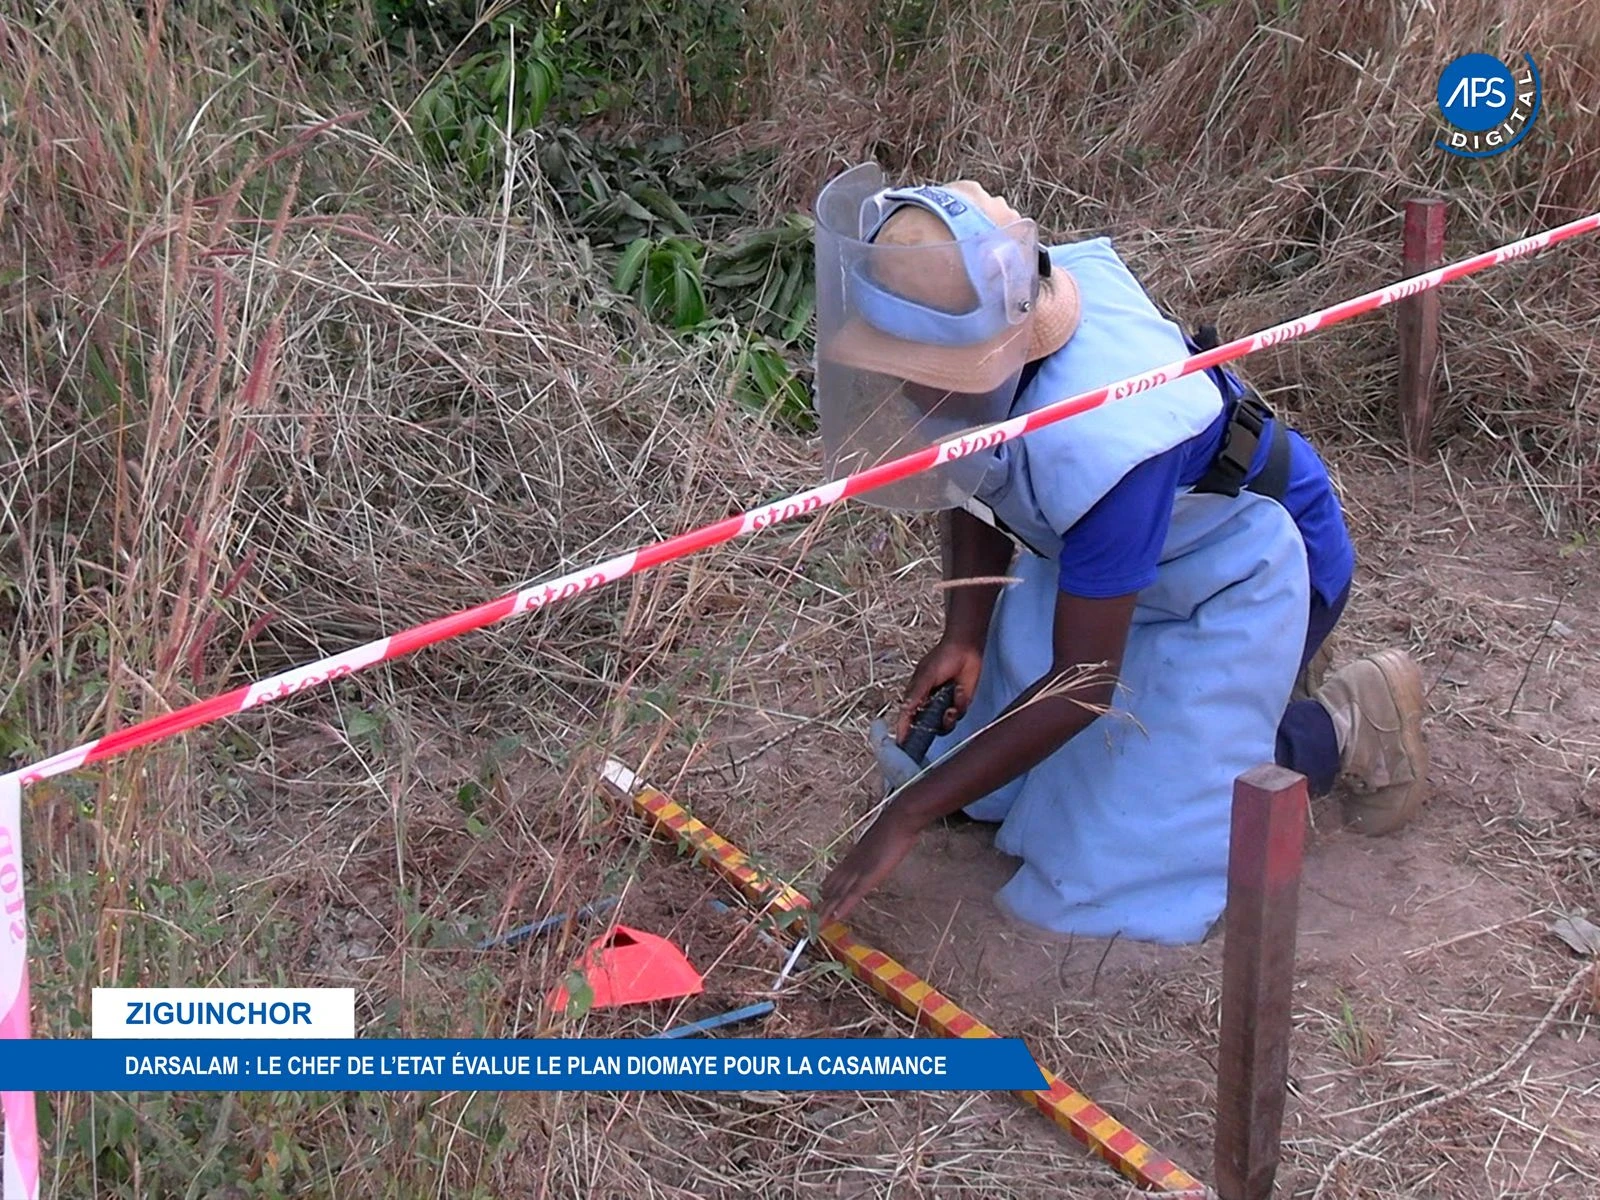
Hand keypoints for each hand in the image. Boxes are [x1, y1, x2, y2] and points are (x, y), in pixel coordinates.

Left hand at [818, 806, 923, 925]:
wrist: (898, 819)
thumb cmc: (892, 827)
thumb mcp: (877, 841)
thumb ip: (870, 852)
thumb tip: (869, 857)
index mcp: (852, 857)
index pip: (833, 878)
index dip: (824, 891)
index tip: (816, 900)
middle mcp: (850, 865)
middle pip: (832, 889)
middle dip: (821, 904)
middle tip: (808, 919)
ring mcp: (858, 871)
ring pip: (837, 895)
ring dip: (826, 910)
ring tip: (815, 924)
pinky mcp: (868, 876)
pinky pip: (853, 895)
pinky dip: (843, 907)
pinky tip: (834, 918)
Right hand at [896, 638, 981, 741]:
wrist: (966, 649)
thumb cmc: (942, 657)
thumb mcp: (926, 675)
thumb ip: (916, 694)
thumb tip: (904, 710)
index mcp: (916, 696)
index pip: (907, 718)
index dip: (904, 732)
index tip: (903, 744)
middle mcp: (929, 704)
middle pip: (926, 727)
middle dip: (930, 728)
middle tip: (934, 725)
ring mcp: (944, 706)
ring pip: (943, 726)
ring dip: (947, 719)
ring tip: (951, 707)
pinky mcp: (959, 705)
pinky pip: (958, 716)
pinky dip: (959, 705)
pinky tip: (959, 691)